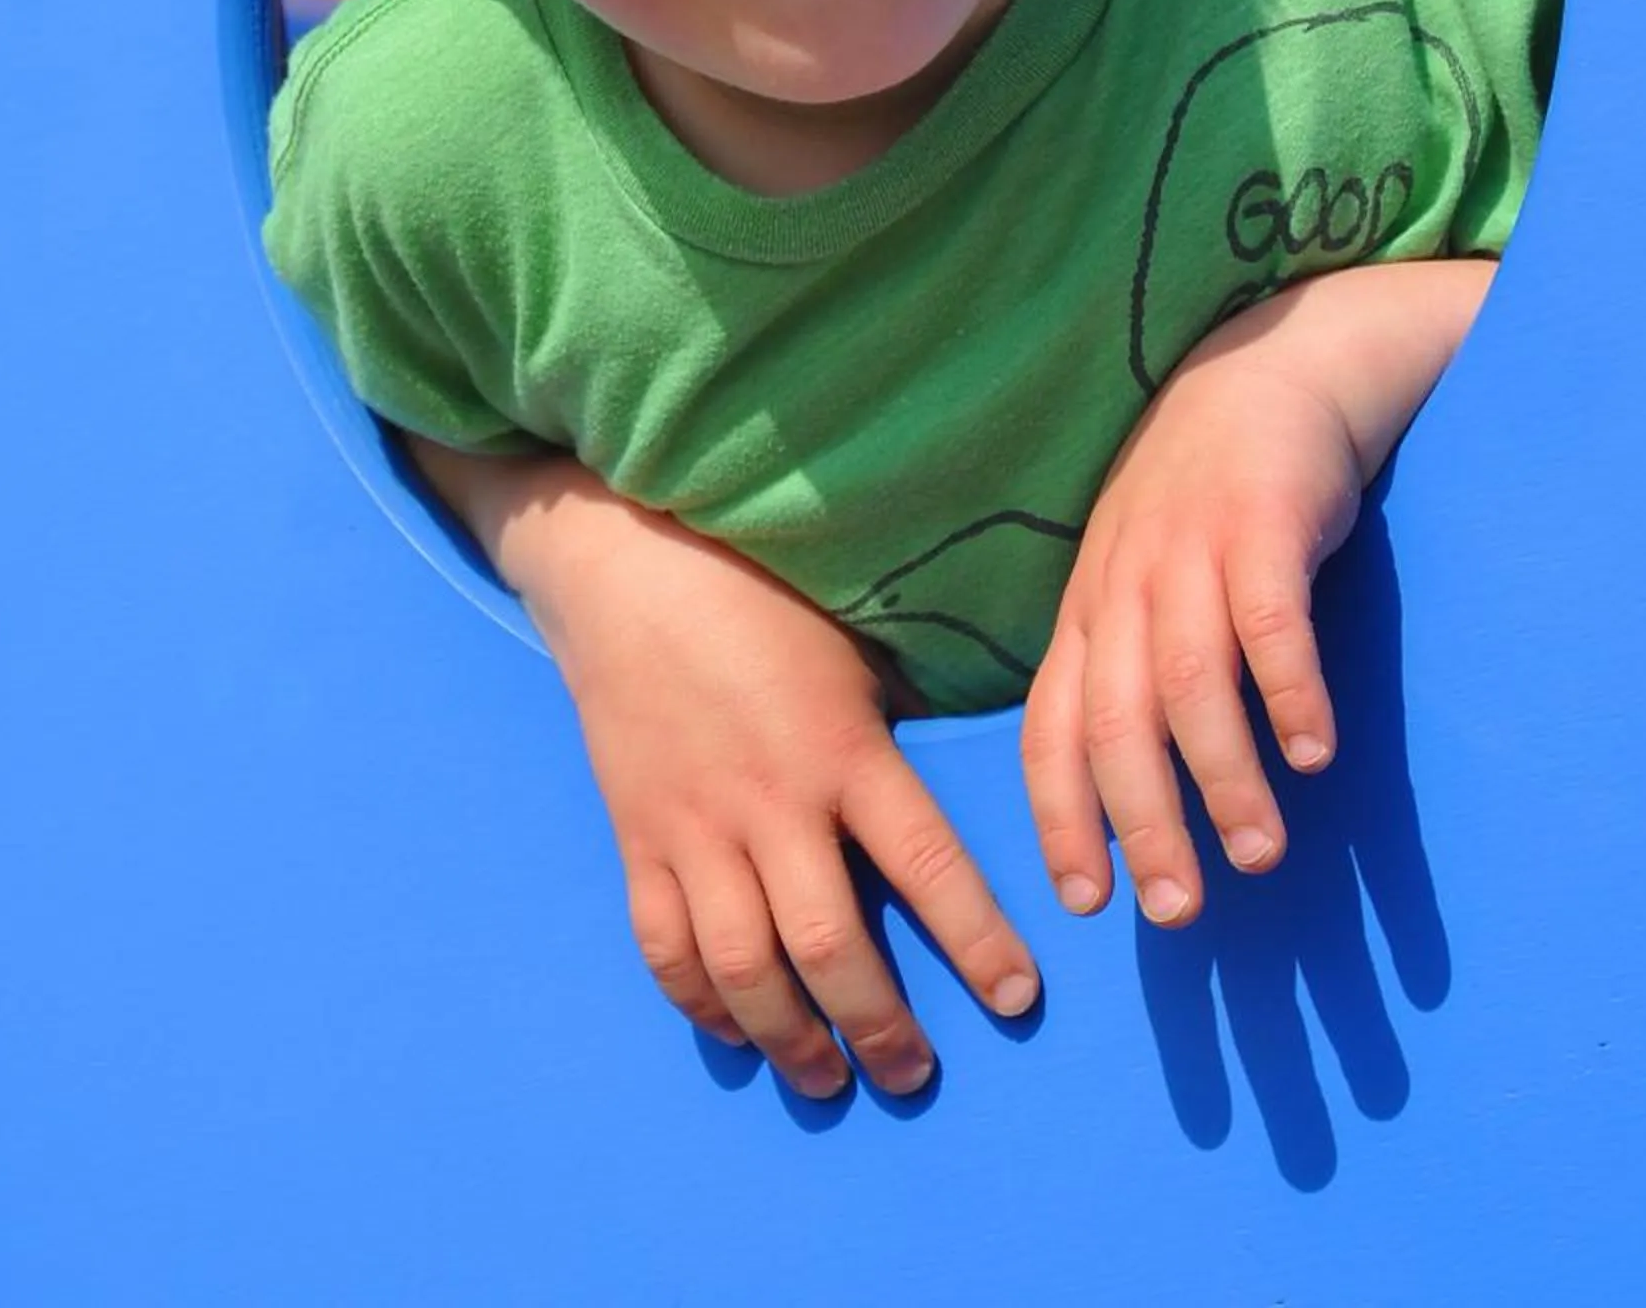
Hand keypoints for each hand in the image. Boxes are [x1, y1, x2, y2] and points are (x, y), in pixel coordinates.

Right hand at [415, 444, 1039, 1098]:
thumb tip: (970, 786)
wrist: (628, 567)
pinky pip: (665, 946)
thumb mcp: (856, 649)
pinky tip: (738, 1033)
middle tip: (913, 1076)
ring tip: (829, 1079)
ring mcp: (694, 826)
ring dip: (791, 1040)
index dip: (977, 941)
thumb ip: (902, 728)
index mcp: (841, 749)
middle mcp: (770, 801)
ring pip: (744, 968)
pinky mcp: (636, 836)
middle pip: (828, 947)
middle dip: (878, 1028)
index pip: (925, 863)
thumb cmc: (761, 599)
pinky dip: (702, 1005)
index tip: (1017, 998)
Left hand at [1021, 256, 1490, 927]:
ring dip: (1222, 776)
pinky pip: (1269, 620)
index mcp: (1090, 609)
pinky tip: (1313, 753)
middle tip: (1180, 910)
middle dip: (1142, 822)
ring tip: (1262, 853)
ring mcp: (1190, 549)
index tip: (1086, 903)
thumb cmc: (1207, 497)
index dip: (1062, 817)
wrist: (1273, 370)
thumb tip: (1129, 796)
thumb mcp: (1143, 577)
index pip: (1050, 728)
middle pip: (1115, 721)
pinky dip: (1286, 691)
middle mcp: (1125, 584)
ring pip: (1189, 681)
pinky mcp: (1262, 520)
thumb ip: (1131, 669)